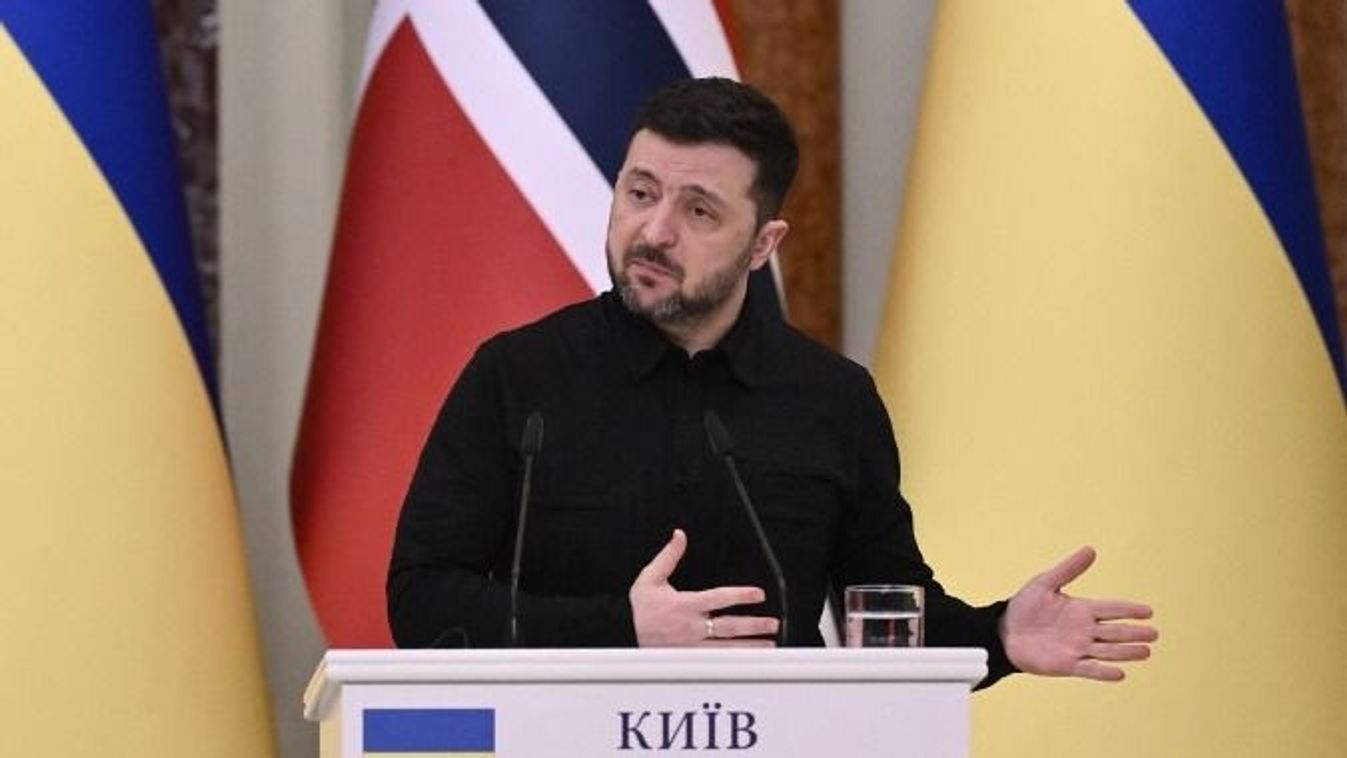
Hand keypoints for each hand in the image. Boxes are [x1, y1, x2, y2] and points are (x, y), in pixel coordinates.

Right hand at [630, 529, 779, 646]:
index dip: (740, 595)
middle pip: (728, 626)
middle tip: (773, 624)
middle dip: (753, 625)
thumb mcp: (650, 578)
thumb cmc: (640, 608)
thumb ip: (668, 556)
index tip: (759, 595)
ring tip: (768, 645)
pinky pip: (716, 661)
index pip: (718, 599)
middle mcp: (691, 627)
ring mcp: (691, 645)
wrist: (623, 634)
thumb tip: (679, 535)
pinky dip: (734, 661)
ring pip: (726, 647)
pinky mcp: (689, 658)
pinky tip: (748, 661)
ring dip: (749, 646)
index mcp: (684, 605)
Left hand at [1001, 546, 1156, 680]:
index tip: (1149, 611)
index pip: (1111, 609)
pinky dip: (1104, 672)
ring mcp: (1077, 648)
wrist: (1004, 631)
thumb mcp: (1045, 583)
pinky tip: (1120, 673)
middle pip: (1115, 631)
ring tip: (1146, 652)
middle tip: (1154, 634)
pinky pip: (1089, 669)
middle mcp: (1084, 630)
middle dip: (1134, 632)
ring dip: (1126, 652)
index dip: (1129, 610)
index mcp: (1082, 610)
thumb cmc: (1024, 607)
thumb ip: (1068, 569)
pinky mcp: (1066, 665)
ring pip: (1107, 651)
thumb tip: (1091, 549)